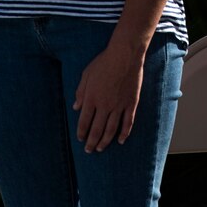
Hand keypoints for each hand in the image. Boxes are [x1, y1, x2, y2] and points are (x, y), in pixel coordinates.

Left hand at [73, 35, 144, 151]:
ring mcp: (119, 106)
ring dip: (105, 141)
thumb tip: (76, 108)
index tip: (80, 139)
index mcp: (91, 98)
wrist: (124, 56)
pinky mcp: (131, 104)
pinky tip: (120, 141)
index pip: (84, 121)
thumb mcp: (86, 75)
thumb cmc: (103, 62)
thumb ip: (80, 92)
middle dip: (91, 142)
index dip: (81, 132)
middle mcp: (104, 105)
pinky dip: (124, 133)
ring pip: (111, 129)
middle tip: (89, 150)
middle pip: (96, 129)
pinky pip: (128, 122)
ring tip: (101, 149)